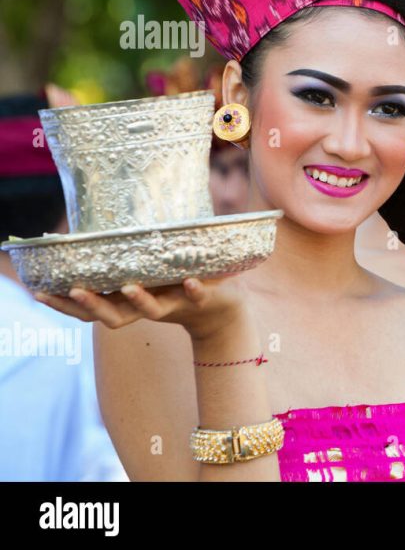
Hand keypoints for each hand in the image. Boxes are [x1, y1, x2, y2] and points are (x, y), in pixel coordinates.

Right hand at [34, 275, 245, 340]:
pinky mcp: (201, 299)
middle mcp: (146, 309)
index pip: (91, 309)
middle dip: (91, 305)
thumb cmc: (174, 285)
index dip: (65, 305)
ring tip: (129, 286)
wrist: (221, 307)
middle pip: (112, 317)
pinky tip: (189, 280)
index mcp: (128, 302)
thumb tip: (92, 232)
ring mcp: (173, 305)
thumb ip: (124, 259)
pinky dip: (193, 289)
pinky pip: (196, 297)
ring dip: (139, 300)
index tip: (39, 293)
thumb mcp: (145, 272)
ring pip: (151, 311)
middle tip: (72, 291)